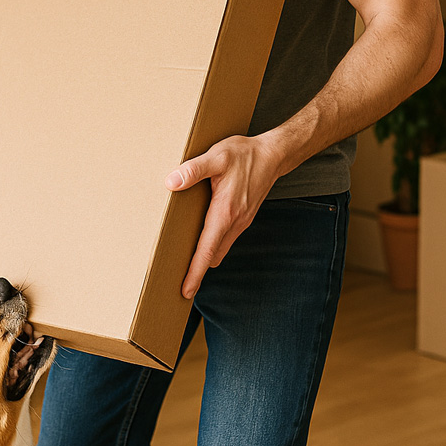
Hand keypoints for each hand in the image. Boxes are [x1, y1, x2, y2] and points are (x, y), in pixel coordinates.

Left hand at [165, 134, 280, 299]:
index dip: (195, 272)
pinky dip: (213, 246)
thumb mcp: (217, 156)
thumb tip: (171, 182)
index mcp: (225, 212)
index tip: (186, 291)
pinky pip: (226, 239)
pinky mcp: (243, 217)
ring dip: (205, 259)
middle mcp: (234, 222)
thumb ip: (193, 170)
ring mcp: (241, 221)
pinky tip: (202, 239)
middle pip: (212, 256)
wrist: (273, 155)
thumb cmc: (245, 155)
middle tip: (179, 282)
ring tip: (186, 264)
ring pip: (220, 249)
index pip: (206, 250)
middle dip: (197, 271)